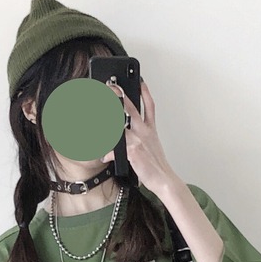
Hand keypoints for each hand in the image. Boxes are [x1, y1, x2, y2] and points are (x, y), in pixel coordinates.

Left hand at [103, 79, 173, 194]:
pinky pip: (115, 148)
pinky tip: (104, 157)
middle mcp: (144, 131)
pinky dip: (108, 153)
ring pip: (119, 124)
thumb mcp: (152, 147)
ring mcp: (138, 139)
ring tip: (95, 116)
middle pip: (131, 107)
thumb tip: (125, 140)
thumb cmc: (156, 166)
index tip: (140, 82)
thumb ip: (139, 139)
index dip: (145, 92)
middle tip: (110, 86)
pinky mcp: (133, 150)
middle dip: (119, 95)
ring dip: (107, 123)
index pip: (149, 105)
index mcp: (150, 129)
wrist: (164, 180)